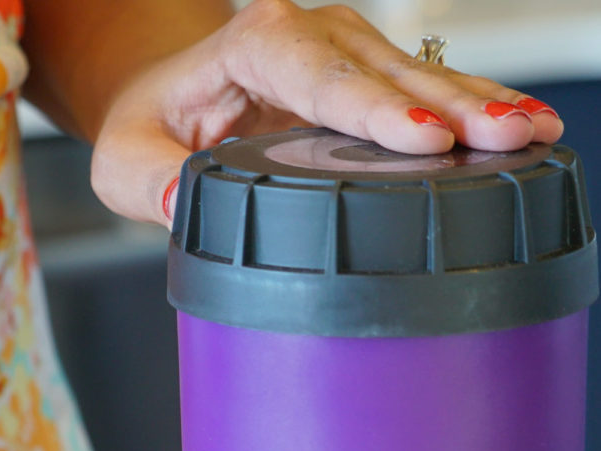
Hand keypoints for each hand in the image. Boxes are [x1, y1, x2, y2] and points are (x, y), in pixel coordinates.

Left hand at [91, 0, 563, 226]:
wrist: (173, 101)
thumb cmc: (155, 126)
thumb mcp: (127, 159)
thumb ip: (148, 177)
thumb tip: (179, 200)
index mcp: (251, 45)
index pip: (317, 74)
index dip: (372, 108)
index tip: (421, 138)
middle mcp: (311, 38)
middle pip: (386, 71)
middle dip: (450, 105)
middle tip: (504, 137)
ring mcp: (349, 54)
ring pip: (421, 76)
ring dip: (480, 106)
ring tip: (535, 135)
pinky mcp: (373, 81)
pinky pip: (430, 91)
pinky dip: (476, 111)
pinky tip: (524, 131)